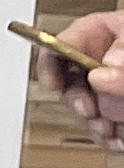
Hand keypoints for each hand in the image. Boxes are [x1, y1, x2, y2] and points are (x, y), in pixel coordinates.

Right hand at [35, 6, 123, 151]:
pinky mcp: (120, 112)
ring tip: (113, 128)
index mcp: (112, 30)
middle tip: (91, 110)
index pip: (63, 41)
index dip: (50, 61)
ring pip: (86, 109)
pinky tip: (119, 136)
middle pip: (69, 80)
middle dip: (79, 101)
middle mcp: (110, 59)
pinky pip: (104, 128)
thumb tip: (101, 72)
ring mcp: (115, 88)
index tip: (52, 82)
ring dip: (97, 124)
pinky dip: (111, 137)